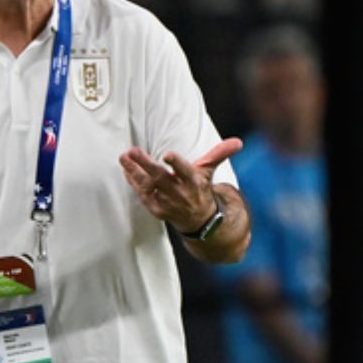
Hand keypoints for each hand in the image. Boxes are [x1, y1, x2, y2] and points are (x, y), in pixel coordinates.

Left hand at [119, 138, 241, 230]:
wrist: (199, 220)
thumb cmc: (200, 188)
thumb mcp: (210, 171)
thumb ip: (220, 154)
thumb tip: (238, 142)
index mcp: (194, 181)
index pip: (185, 170)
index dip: (176, 163)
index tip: (167, 154)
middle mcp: (180, 193)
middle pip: (160, 177)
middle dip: (145, 164)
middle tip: (132, 151)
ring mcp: (167, 203)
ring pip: (148, 186)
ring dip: (134, 172)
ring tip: (124, 158)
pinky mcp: (158, 210)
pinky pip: (143, 196)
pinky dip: (134, 183)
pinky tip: (126, 171)